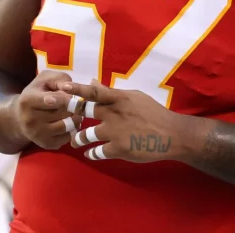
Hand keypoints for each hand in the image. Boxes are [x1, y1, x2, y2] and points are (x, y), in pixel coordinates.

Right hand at [13, 70, 81, 150]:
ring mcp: (37, 134)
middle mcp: (30, 120)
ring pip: (68, 125)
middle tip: (75, 103)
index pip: (53, 100)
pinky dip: (72, 129)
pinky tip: (68, 122)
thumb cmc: (38, 93)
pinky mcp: (45, 144)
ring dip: (76, 118)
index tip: (74, 97)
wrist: (21, 116)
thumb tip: (69, 88)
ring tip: (73, 112)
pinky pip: (68, 137)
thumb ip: (59, 79)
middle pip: (64, 112)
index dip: (67, 98)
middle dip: (74, 106)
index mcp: (28, 100)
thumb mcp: (45, 79)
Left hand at [60, 79, 190, 162]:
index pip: (94, 92)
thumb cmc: (154, 113)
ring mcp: (115, 132)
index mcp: (120, 99)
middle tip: (66, 119)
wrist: (170, 135)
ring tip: (76, 141)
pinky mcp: (118, 149)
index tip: (63, 87)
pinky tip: (90, 154)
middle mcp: (114, 114)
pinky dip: (92, 153)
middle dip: (72, 116)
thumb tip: (92, 81)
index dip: (77, 89)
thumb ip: (112, 92)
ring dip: (78, 139)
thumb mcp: (135, 97)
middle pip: (85, 112)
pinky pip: (97, 152)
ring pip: (86, 135)